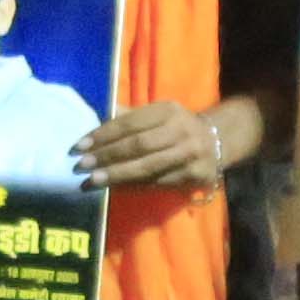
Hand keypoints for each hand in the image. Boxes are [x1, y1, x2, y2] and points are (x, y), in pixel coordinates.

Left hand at [76, 100, 230, 194]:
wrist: (219, 141)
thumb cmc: (178, 126)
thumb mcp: (159, 113)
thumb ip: (130, 116)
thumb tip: (97, 113)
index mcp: (167, 111)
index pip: (130, 123)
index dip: (103, 134)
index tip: (79, 145)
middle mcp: (180, 131)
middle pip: (137, 146)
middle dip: (106, 157)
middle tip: (81, 166)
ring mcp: (188, 155)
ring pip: (146, 168)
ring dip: (116, 176)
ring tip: (91, 182)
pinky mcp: (192, 176)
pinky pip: (156, 183)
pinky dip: (132, 186)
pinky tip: (114, 188)